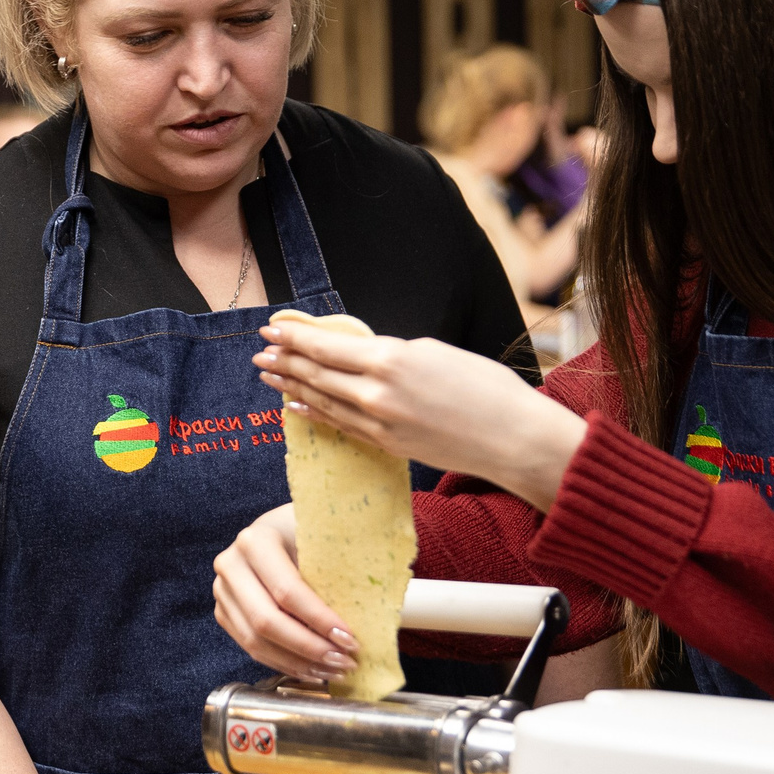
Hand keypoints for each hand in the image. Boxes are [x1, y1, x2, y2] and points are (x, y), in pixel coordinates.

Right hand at [212, 503, 357, 681]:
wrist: (282, 530)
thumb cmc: (311, 534)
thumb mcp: (325, 536)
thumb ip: (342, 565)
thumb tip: (374, 614)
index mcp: (256, 540)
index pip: (287, 590)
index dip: (319, 620)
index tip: (350, 639)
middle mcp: (230, 564)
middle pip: (266, 620)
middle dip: (310, 647)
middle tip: (344, 661)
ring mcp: (222, 590)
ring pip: (255, 640)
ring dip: (298, 662)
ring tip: (333, 670)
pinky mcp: (224, 612)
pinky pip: (250, 647)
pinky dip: (283, 663)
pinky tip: (311, 669)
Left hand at [253, 322, 586, 509]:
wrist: (514, 438)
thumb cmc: (486, 387)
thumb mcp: (435, 352)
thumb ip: (392, 353)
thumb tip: (364, 357)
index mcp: (390, 360)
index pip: (327, 346)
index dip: (295, 336)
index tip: (272, 326)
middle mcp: (376, 393)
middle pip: (317, 373)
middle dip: (285, 360)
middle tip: (259, 349)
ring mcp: (379, 424)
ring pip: (324, 400)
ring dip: (292, 386)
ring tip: (267, 374)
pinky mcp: (387, 446)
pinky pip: (341, 426)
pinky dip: (316, 412)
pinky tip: (297, 405)